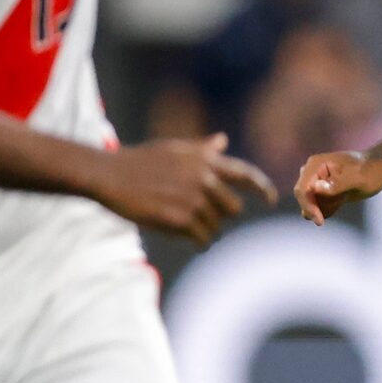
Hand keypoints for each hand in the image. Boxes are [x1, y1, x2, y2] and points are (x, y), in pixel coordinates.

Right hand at [90, 134, 274, 244]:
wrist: (109, 175)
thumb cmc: (139, 161)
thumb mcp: (173, 150)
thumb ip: (202, 150)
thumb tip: (222, 140)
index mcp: (205, 161)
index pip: (245, 175)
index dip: (263, 188)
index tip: (272, 199)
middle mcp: (204, 179)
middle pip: (233, 208)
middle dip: (220, 216)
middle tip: (200, 216)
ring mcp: (192, 199)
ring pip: (216, 226)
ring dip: (205, 230)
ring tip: (186, 224)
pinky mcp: (180, 219)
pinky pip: (202, 238)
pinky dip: (199, 241)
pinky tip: (191, 239)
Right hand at [296, 150, 381, 222]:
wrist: (379, 169)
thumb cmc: (370, 170)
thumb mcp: (357, 178)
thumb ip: (337, 183)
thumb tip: (315, 188)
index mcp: (316, 164)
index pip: (302, 189)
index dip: (307, 206)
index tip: (319, 220)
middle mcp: (313, 172)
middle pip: (303, 197)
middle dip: (314, 209)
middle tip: (329, 215)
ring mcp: (317, 181)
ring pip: (310, 203)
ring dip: (324, 207)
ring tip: (343, 197)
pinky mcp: (324, 191)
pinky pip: (319, 206)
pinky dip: (328, 208)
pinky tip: (342, 200)